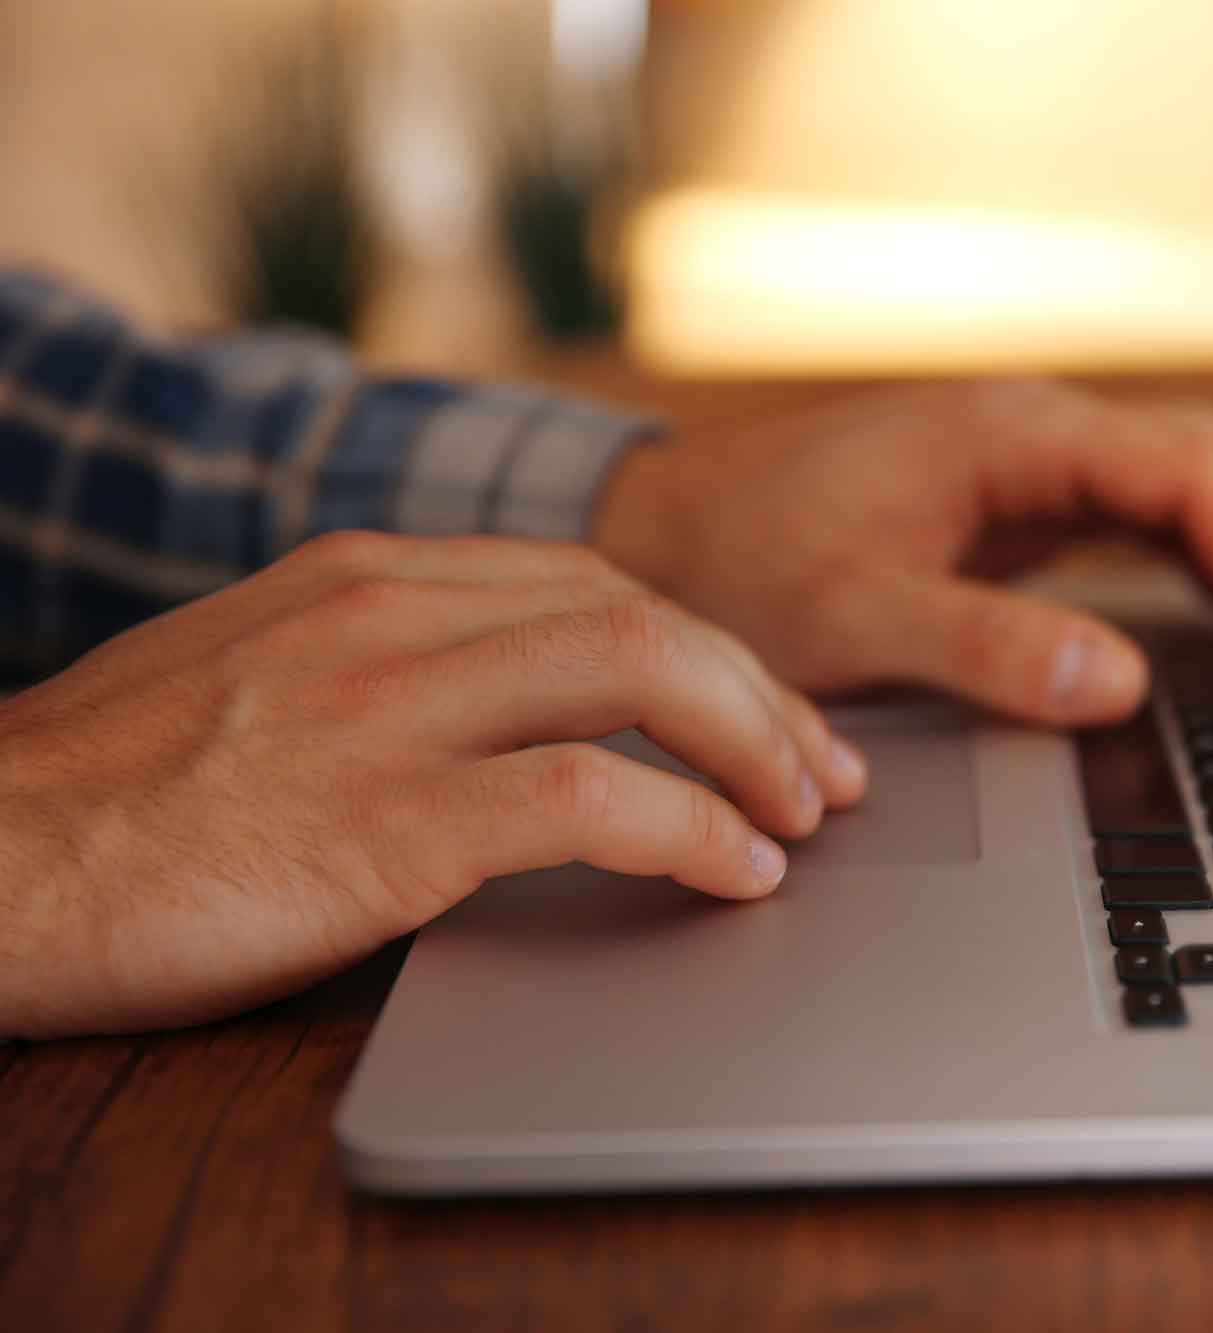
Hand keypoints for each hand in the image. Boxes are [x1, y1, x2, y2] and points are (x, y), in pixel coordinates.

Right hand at [0, 532, 865, 1037]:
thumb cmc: (116, 795)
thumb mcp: (259, 683)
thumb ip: (386, 672)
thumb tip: (508, 718)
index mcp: (370, 577)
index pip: (595, 583)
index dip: (707, 650)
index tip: (765, 713)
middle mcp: (393, 615)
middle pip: (646, 615)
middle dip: (762, 693)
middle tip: (824, 769)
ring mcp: (388, 707)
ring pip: (641, 672)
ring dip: (754, 746)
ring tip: (803, 817)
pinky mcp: (383, 819)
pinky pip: (591, 797)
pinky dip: (691, 829)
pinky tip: (735, 870)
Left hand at [595, 378, 1212, 726]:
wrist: (662, 532)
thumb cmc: (740, 562)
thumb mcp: (852, 615)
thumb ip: (984, 645)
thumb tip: (1120, 680)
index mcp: (1010, 436)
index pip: (1188, 473)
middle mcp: (1034, 433)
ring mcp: (1030, 466)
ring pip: (1191, 484)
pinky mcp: (1016, 506)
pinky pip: (1145, 517)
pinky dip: (1211, 562)